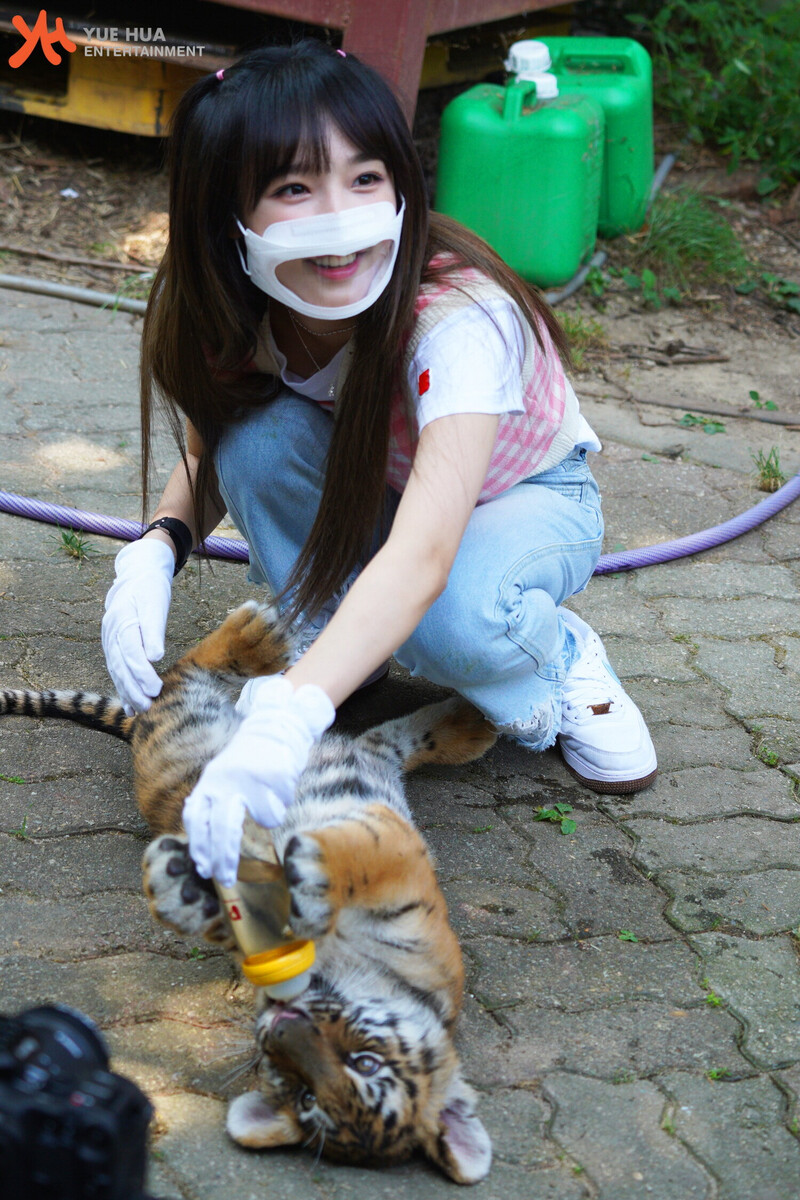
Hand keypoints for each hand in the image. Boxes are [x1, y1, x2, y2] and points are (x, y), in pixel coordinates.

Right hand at [101, 538, 173, 713]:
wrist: (136, 575)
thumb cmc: (150, 588)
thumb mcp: (156, 601)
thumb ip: (154, 628)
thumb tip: (155, 655)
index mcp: (123, 619)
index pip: (130, 651)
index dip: (141, 672)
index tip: (154, 689)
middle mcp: (112, 632)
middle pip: (120, 665)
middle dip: (133, 688)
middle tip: (149, 706)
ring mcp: (110, 640)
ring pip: (116, 670)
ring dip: (127, 692)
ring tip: (140, 710)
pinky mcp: (113, 646)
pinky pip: (116, 670)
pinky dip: (123, 688)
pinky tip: (130, 706)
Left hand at [182, 674, 334, 885]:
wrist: (272, 727)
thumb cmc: (246, 762)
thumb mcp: (219, 779)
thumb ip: (210, 806)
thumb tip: (203, 852)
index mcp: (209, 782)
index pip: (197, 819)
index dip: (199, 847)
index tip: (203, 869)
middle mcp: (225, 781)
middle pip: (222, 829)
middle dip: (224, 858)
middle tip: (227, 879)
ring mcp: (250, 778)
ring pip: (265, 818)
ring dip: (271, 814)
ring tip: (270, 795)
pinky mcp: (274, 775)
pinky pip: (282, 805)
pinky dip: (283, 801)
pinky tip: (280, 783)